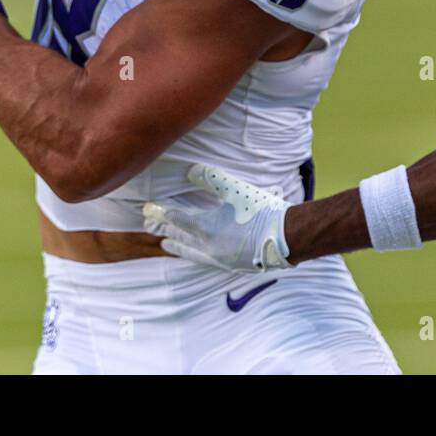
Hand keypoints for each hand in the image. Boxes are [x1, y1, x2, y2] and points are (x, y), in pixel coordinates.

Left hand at [143, 164, 291, 271]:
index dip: (162, 212)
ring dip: (178, 246)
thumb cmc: (261, 211)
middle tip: (150, 226)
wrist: (286, 237)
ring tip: (166, 245)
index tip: (148, 207)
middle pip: (180, 238)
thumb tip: (190, 170)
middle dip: (165, 230)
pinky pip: (205, 260)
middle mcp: (208, 247)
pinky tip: (197, 254)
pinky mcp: (232, 265)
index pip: (177, 219)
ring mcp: (220, 259)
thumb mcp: (235, 189)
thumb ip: (211, 178)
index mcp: (206, 229)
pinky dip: (195, 255)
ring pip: (191, 253)